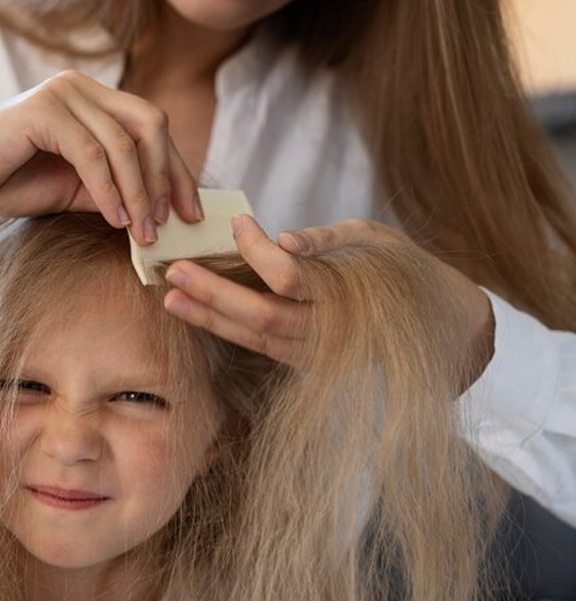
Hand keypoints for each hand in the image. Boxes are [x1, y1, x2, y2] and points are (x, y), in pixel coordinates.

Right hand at [0, 70, 202, 244]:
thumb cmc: (3, 179)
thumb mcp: (71, 188)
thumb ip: (111, 189)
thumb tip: (158, 213)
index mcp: (91, 99)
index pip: (150, 127)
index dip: (175, 170)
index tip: (189, 213)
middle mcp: (81, 88)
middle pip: (150, 126)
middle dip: (168, 177)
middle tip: (174, 223)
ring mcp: (63, 94)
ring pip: (125, 143)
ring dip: (140, 193)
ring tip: (143, 232)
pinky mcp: (45, 111)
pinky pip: (93, 155)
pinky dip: (109, 191)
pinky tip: (115, 219)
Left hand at [162, 216, 494, 376]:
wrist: (443, 327)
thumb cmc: (405, 269)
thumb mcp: (375, 238)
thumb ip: (328, 238)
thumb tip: (283, 238)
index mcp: (350, 295)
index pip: (291, 279)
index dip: (259, 252)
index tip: (239, 223)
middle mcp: (330, 333)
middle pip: (261, 317)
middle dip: (213, 294)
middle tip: (174, 270)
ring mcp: (317, 355)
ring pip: (254, 339)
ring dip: (209, 318)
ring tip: (171, 296)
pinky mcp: (307, 364)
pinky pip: (261, 348)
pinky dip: (226, 330)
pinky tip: (195, 312)